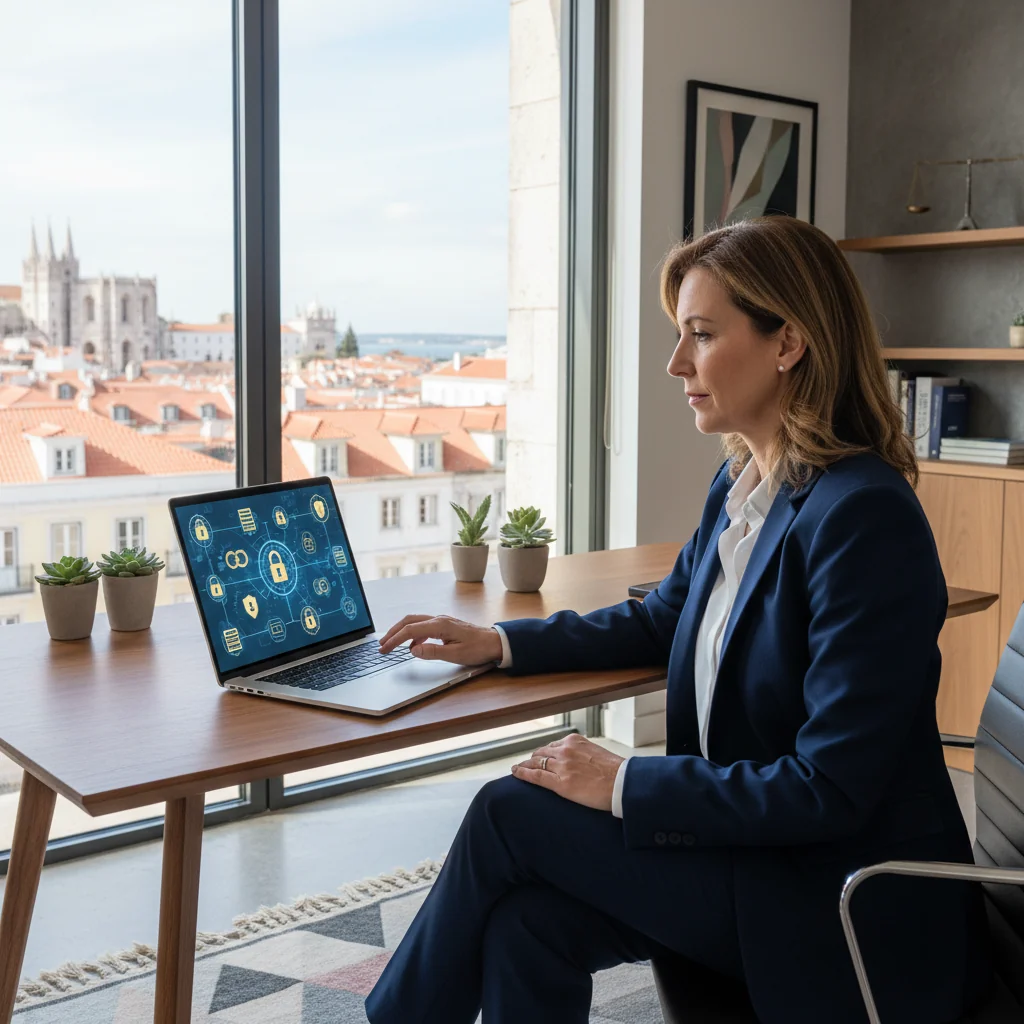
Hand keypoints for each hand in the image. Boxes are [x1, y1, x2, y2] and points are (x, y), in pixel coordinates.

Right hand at [377, 614, 503, 665]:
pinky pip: (424, 626)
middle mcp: (439, 619)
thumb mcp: (455, 655)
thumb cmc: (478, 649)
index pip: (410, 630)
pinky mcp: (445, 625)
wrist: (495, 642)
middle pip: (409, 621)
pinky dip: (414, 634)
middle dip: (393, 632)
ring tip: (392, 644)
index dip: (394, 640)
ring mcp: (442, 621)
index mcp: (440, 625)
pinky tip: (414, 646)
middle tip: (382, 645)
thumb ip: (433, 652)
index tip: (384, 649)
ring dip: (402, 632)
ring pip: (415, 622)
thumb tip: (413, 650)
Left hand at [511, 733, 623, 811]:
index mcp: (574, 741)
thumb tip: (577, 761)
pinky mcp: (560, 783)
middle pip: (541, 752)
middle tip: (528, 764)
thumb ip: (582, 753)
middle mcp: (565, 750)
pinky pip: (535, 776)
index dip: (544, 753)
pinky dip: (523, 774)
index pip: (553, 746)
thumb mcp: (596, 753)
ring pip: (536, 763)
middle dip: (534, 758)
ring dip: (526, 765)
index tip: (540, 756)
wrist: (622, 783)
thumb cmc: (615, 771)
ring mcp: (561, 766)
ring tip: (518, 768)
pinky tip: (516, 773)